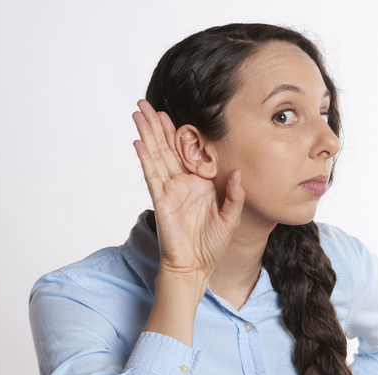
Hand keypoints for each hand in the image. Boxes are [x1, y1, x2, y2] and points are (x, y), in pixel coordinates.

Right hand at [132, 100, 244, 282]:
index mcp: (200, 184)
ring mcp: (169, 190)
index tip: (173, 113)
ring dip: (147, 134)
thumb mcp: (231, 218)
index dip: (179, 132)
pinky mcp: (161, 200)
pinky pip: (152, 175)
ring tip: (138, 112)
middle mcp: (182, 183)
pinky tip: (138, 141)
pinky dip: (145, 158)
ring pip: (156, 156)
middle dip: (156, 125)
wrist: (196, 267)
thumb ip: (235, 195)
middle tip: (145, 103)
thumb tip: (239, 172)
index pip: (188, 152)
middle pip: (167, 148)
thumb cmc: (212, 246)